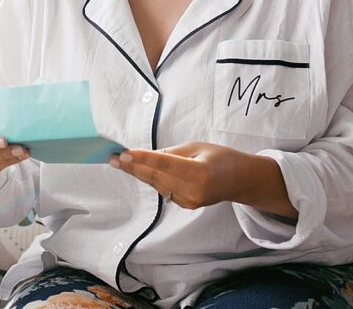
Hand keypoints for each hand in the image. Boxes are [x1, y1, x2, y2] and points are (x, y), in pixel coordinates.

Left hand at [108, 141, 296, 216]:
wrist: (240, 180)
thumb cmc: (221, 158)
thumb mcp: (198, 147)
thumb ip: (173, 153)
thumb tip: (147, 156)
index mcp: (200, 173)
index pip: (166, 164)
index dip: (143, 159)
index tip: (124, 154)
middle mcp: (194, 191)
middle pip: (156, 177)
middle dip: (133, 167)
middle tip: (112, 158)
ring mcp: (190, 201)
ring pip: (157, 184)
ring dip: (139, 172)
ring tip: (121, 161)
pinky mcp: (186, 205)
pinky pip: (164, 189)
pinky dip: (152, 179)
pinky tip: (141, 170)